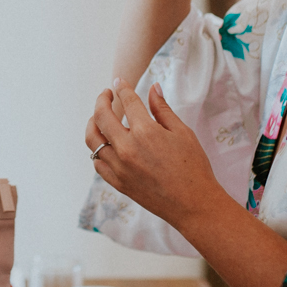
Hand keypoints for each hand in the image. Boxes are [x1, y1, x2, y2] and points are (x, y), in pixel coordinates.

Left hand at [84, 77, 220, 230]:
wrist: (194, 205)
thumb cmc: (194, 167)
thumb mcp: (182, 133)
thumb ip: (163, 109)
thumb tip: (153, 87)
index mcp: (145, 132)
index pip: (126, 101)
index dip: (122, 87)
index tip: (119, 81)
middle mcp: (127, 148)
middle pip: (101, 116)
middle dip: (101, 100)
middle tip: (106, 94)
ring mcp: (119, 167)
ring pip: (93, 140)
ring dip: (93, 124)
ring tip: (99, 117)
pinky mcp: (118, 183)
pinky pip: (98, 163)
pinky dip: (98, 150)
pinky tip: (105, 144)